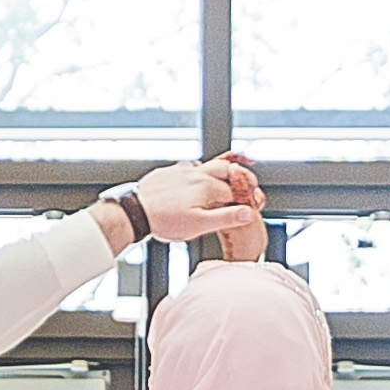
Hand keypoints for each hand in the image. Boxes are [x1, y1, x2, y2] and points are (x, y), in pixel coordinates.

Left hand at [115, 157, 262, 251]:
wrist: (134, 211)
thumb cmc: (164, 220)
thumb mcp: (199, 224)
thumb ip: (226, 217)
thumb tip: (248, 213)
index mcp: (208, 186)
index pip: (237, 190)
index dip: (249, 198)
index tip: (255, 205)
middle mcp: (197, 174)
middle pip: (228, 169)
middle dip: (242, 176)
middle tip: (250, 185)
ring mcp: (183, 171)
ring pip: (210, 164)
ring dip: (225, 167)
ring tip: (236, 170)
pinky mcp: (170, 172)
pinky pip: (192, 166)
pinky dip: (203, 168)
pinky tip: (201, 175)